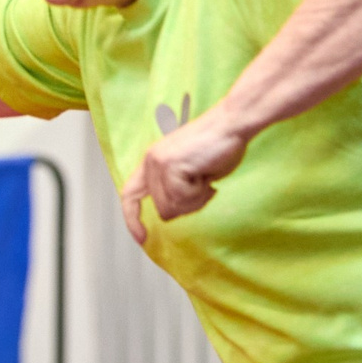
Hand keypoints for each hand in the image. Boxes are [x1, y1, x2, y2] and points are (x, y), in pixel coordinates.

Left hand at [119, 104, 250, 244]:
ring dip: (195, 200)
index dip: (132, 218)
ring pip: (172, 206)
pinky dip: (200, 193)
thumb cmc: (217, 147)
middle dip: (187, 206)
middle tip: (205, 190)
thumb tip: (168, 213)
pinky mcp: (171, 165)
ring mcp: (159, 162)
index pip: (130, 194)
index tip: (143, 237)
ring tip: (205, 178)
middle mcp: (151, 161)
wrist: (231, 124)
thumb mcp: (188, 172)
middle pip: (162, 208)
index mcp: (152, 161)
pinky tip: (207, 175)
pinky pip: (183, 197)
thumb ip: (174, 188)